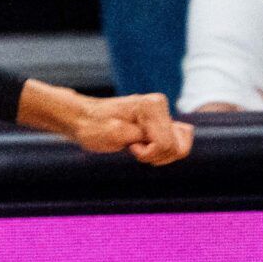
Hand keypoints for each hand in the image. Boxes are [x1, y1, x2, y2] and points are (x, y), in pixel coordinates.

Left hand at [69, 92, 193, 164]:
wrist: (82, 119)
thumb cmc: (93, 127)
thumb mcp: (113, 134)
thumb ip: (142, 136)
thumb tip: (172, 136)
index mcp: (152, 106)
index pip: (166, 144)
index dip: (148, 153)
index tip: (130, 147)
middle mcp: (160, 105)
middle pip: (178, 148)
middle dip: (156, 156)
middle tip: (133, 148)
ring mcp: (162, 114)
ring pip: (180, 148)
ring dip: (158, 155)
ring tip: (136, 147)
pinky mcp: (161, 124)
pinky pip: (176, 145)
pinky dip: (160, 153)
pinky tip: (142, 147)